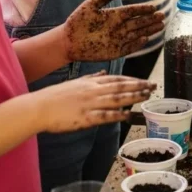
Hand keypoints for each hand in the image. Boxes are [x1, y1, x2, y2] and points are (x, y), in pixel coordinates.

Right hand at [34, 74, 153, 132]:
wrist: (39, 107)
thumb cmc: (56, 96)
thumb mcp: (75, 82)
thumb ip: (91, 78)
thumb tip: (103, 73)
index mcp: (91, 83)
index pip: (116, 79)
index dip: (132, 80)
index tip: (144, 81)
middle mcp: (93, 91)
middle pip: (120, 87)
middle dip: (138, 86)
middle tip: (153, 86)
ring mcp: (90, 104)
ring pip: (116, 99)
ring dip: (133, 97)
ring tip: (146, 96)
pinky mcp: (85, 117)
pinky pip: (104, 115)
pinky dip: (116, 115)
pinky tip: (127, 115)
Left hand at [63, 0, 163, 61]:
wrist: (67, 41)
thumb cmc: (76, 22)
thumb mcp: (89, 6)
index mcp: (113, 15)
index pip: (132, 11)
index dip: (142, 9)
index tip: (153, 7)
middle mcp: (118, 27)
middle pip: (138, 22)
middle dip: (150, 19)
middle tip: (162, 15)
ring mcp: (117, 39)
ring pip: (137, 34)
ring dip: (149, 30)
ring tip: (161, 26)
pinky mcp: (115, 51)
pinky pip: (129, 47)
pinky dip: (137, 43)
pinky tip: (146, 38)